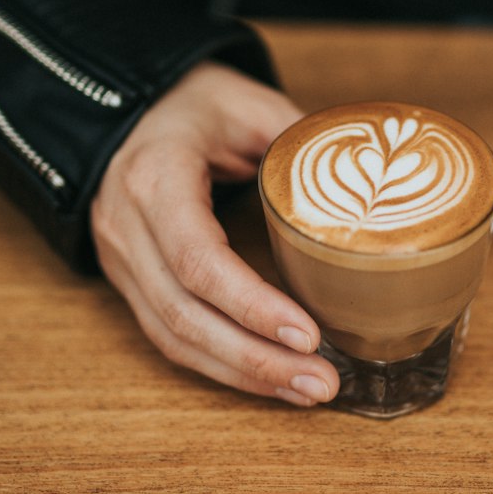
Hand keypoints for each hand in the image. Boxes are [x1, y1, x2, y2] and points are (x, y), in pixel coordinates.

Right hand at [90, 62, 339, 406]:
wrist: (129, 108)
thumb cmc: (193, 103)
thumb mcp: (248, 102)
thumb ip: (301, 140)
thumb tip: (371, 177)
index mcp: (155, 178)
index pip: (198, 259)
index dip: (252, 305)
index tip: (309, 334)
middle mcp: (127, 227)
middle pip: (185, 314)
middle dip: (256, 359)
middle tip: (322, 383)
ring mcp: (122, 260)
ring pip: (174, 337)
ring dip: (243, 374)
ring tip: (308, 391)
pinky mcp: (131, 281)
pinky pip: (170, 336)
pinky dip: (222, 365)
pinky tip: (271, 380)